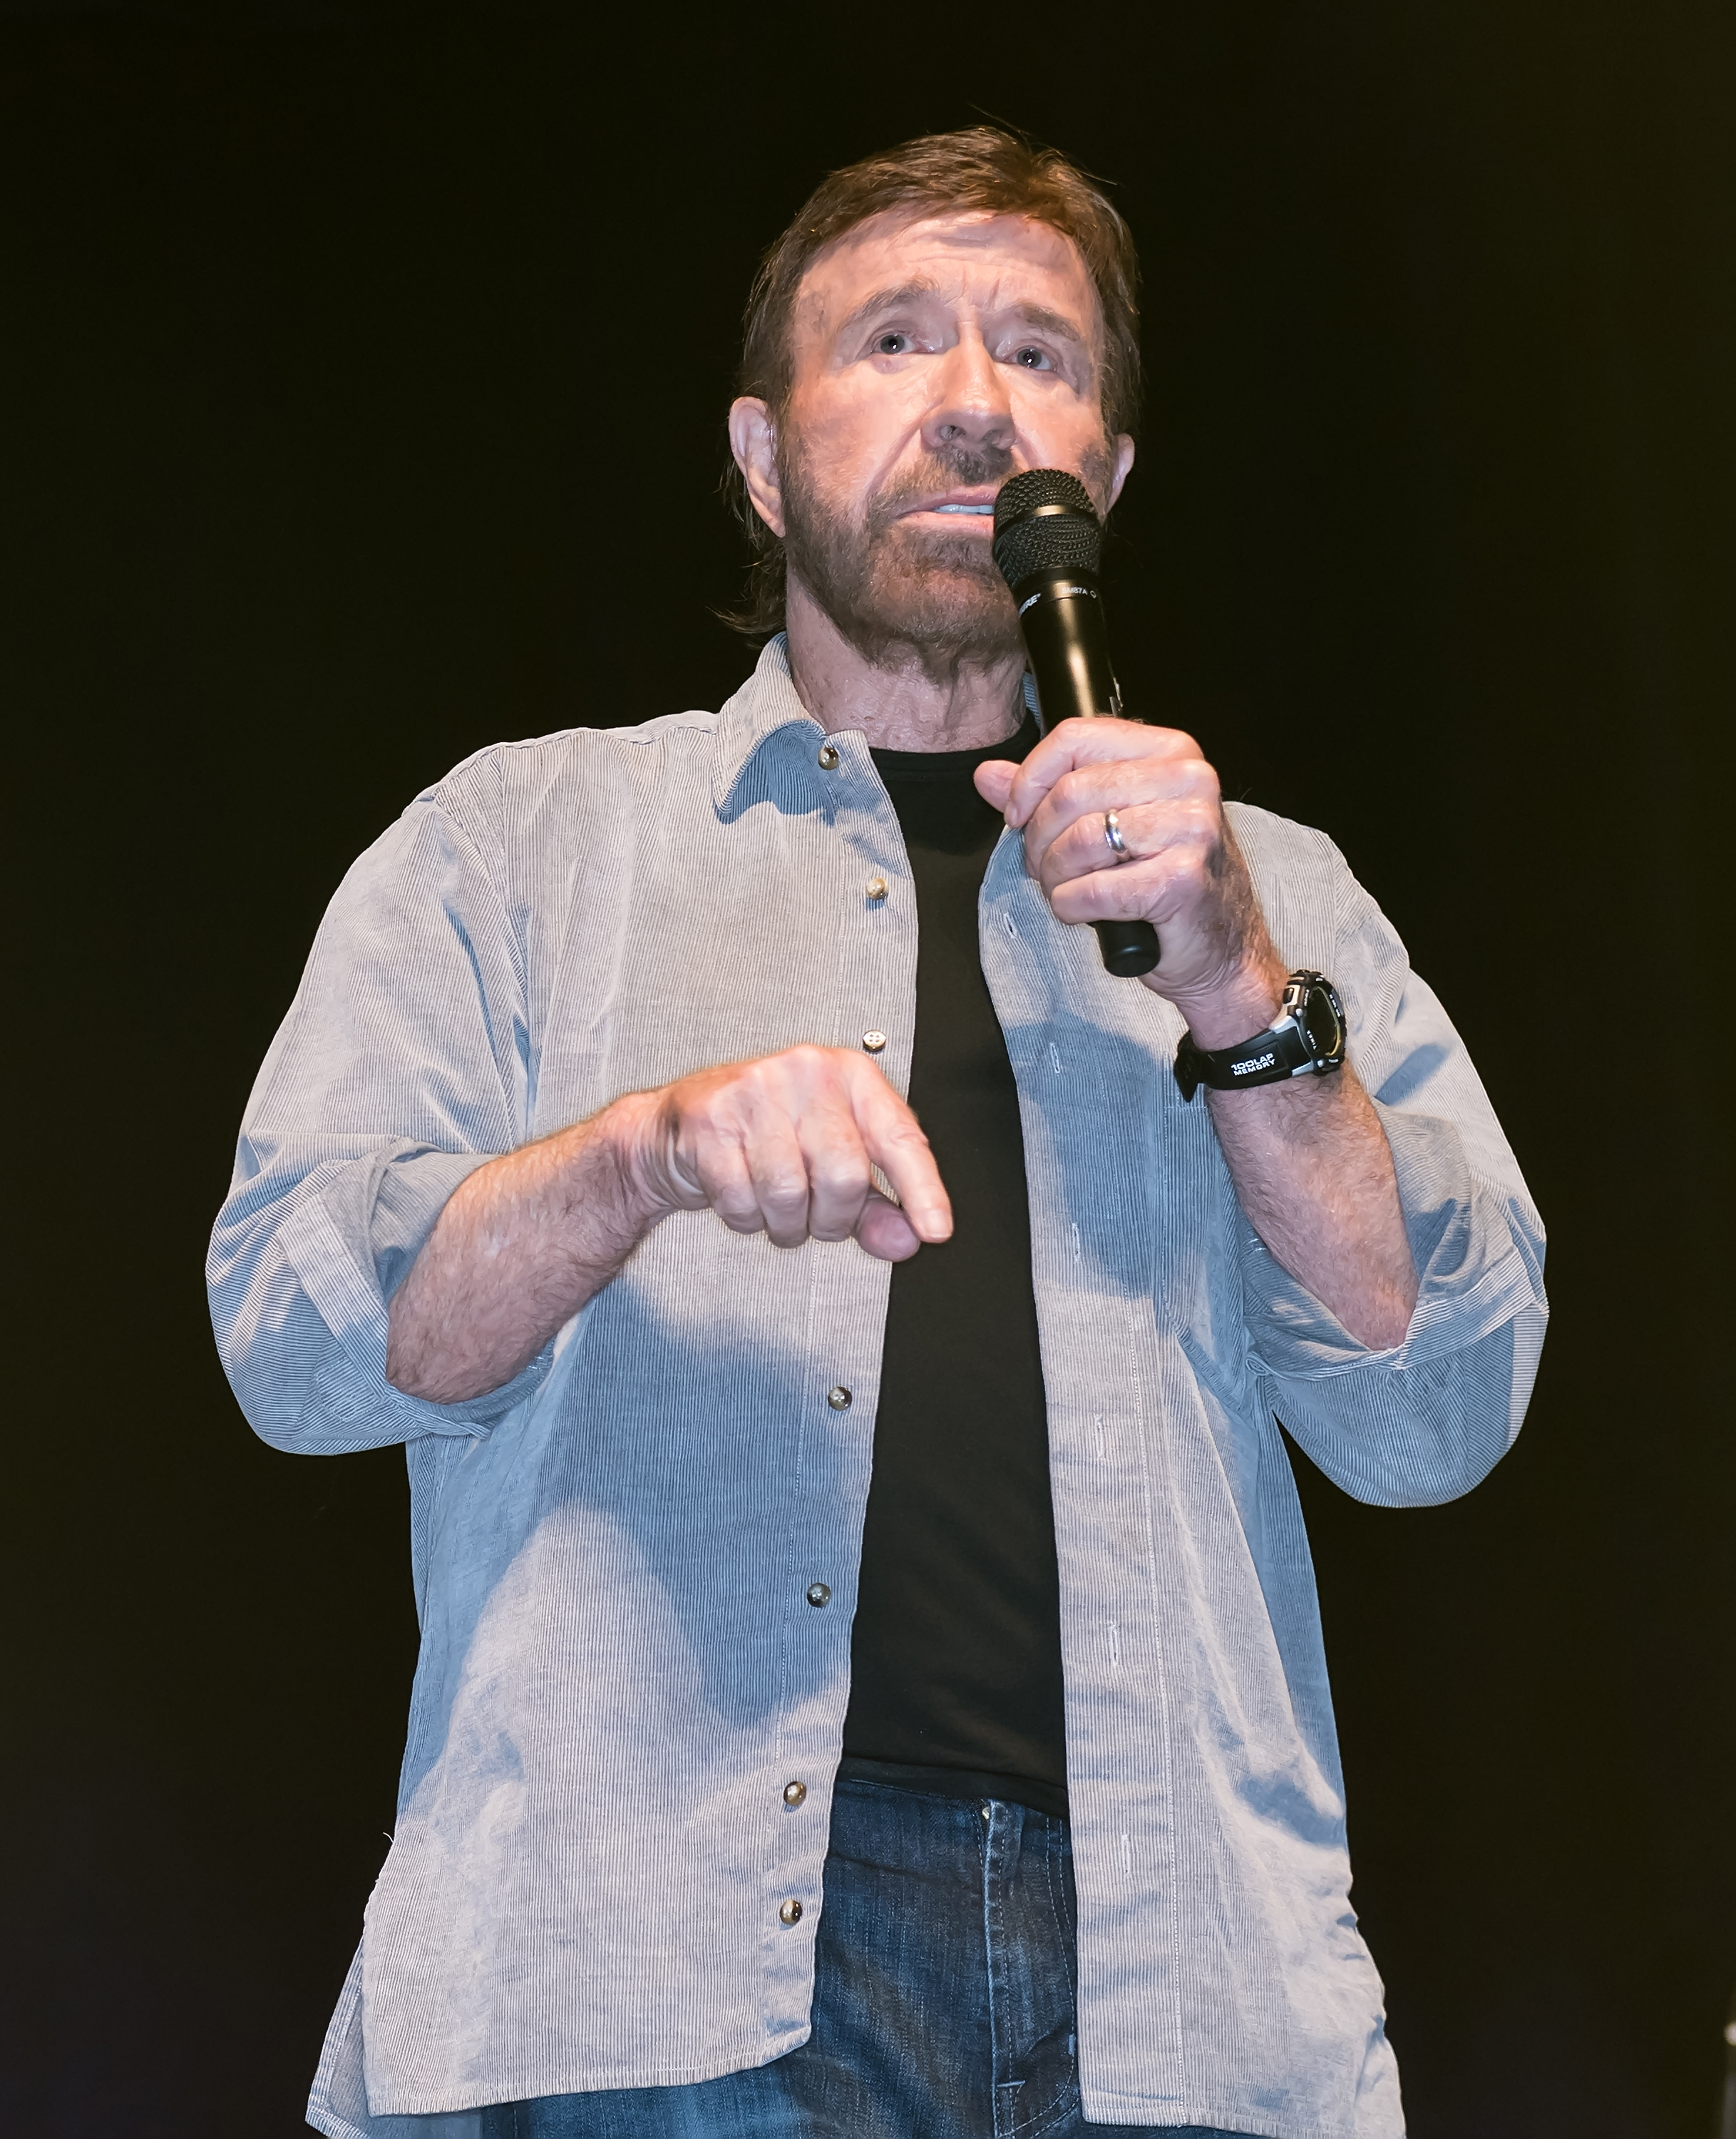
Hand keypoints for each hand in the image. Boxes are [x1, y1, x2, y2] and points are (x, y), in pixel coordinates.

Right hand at [618, 1045, 952, 1262]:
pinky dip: (744, 1218)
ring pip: (789, 1194)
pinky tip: (742, 1193)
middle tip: (814, 1214)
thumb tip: (908, 1239)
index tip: (935, 1229)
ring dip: (784, 1223)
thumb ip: (874, 1207)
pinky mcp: (710, 1118)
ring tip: (775, 1204)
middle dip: (830, 1219)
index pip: (900, 1136)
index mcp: (850, 1076)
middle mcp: (807, 1073)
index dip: (922, 1189)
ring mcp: (755, 1091)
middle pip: (844, 1177)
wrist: (679, 1128)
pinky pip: (741, 1200)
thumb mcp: (830, 1167)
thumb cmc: (764, 1138)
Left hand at [975, 718, 1287, 1043]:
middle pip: (1070, 792)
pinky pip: (1093, 890)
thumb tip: (987, 775)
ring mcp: (1192, 826)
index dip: (1030, 779)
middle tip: (1043, 867)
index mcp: (1170, 750)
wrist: (1222, 949)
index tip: (1018, 815)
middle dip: (1038, 839)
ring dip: (1054, 877)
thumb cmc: (1165, 883)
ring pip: (1078, 841)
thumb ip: (1048, 794)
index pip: (1075, 737)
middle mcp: (1188, 778)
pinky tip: (1087, 912)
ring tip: (1068, 890)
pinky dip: (1073, 907)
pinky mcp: (1183, 878)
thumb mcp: (1109, 824)